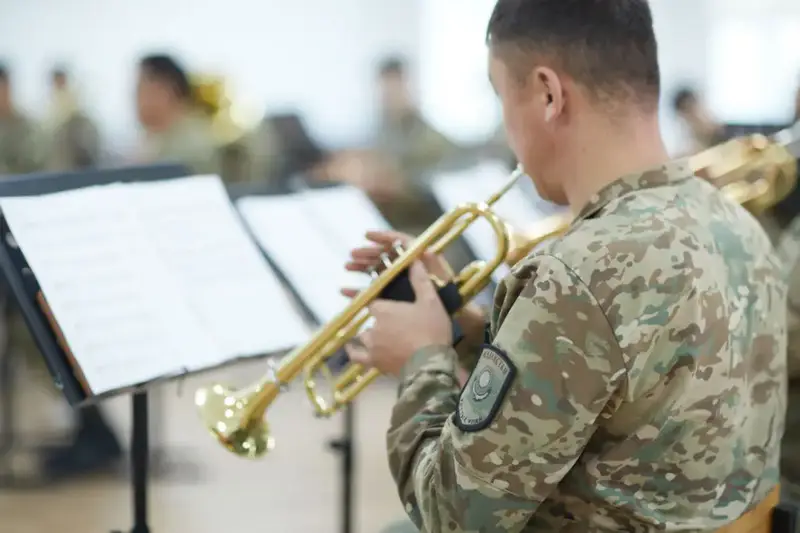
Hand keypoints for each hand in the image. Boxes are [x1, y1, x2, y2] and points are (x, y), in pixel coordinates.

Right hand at [341, 230, 453, 287]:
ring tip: (348, 266)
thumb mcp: (442, 280)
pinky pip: (372, 291)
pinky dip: (359, 290)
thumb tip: (423, 250)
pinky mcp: (391, 297)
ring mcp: (398, 282)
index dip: (384, 236)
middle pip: (384, 255)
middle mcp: (407, 267)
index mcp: (418, 258)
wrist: (449, 319)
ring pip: (376, 270)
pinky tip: (345, 291)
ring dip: (361, 267)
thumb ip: (432, 265)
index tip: (367, 235)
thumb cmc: (448, 298)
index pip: (400, 241)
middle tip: (353, 254)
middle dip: (368, 253)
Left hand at [346, 261, 452, 375]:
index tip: (392, 308)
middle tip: (399, 326)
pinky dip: (354, 352)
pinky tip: (352, 349)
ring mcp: (372, 345)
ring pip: (365, 336)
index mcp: (383, 309)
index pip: (374, 302)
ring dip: (373, 337)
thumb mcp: (430, 302)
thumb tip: (414, 259)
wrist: (431, 364)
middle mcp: (373, 326)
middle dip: (382, 321)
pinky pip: (357, 356)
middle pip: (372, 320)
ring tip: (387, 339)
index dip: (383, 305)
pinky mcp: (374, 362)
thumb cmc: (431, 330)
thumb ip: (420, 280)